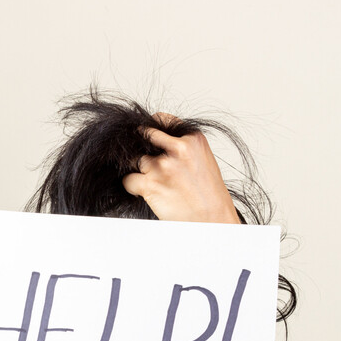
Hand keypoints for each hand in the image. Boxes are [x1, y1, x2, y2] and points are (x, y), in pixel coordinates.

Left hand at [121, 112, 240, 223]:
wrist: (213, 220)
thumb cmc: (208, 194)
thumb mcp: (202, 160)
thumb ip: (182, 147)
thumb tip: (154, 139)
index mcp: (193, 139)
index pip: (161, 120)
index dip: (150, 128)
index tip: (145, 135)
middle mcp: (178, 149)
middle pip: (143, 137)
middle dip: (139, 147)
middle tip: (143, 160)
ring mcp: (163, 166)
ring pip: (135, 160)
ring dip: (138, 170)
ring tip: (152, 182)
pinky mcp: (151, 184)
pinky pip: (128, 180)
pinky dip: (132, 187)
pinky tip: (144, 193)